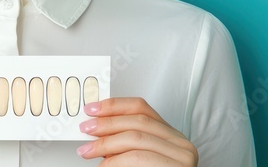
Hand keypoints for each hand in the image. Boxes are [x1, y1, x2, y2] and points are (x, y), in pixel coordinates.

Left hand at [76, 97, 197, 165]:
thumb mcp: (139, 158)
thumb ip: (124, 142)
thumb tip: (96, 129)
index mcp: (171, 136)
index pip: (141, 108)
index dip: (114, 106)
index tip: (92, 109)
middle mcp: (180, 144)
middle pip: (137, 122)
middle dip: (106, 126)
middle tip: (85, 131)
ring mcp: (182, 158)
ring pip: (136, 140)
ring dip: (106, 145)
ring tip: (89, 151)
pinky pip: (139, 160)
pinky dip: (116, 162)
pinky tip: (105, 166)